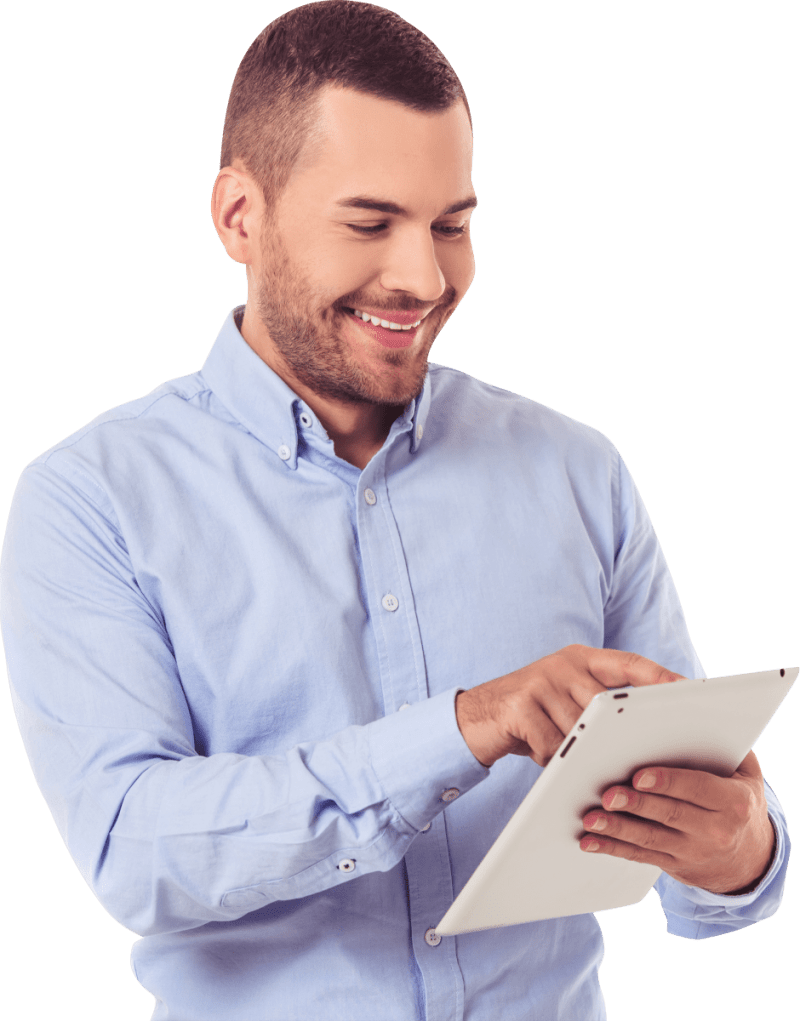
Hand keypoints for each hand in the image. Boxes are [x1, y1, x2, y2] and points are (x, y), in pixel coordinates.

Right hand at [455, 644, 683, 767]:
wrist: (477, 716)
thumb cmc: (535, 715)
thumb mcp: (568, 700)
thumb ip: (599, 705)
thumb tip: (648, 735)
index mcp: (582, 658)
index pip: (630, 663)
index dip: (660, 676)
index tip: (690, 692)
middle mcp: (563, 663)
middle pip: (607, 701)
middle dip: (624, 730)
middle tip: (642, 752)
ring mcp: (540, 680)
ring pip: (580, 727)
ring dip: (581, 753)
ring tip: (579, 766)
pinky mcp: (519, 704)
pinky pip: (551, 743)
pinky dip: (552, 758)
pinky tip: (544, 759)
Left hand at [579, 750, 774, 893]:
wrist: (749, 859)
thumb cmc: (738, 800)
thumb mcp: (746, 773)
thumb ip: (727, 745)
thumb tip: (694, 707)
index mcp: (734, 802)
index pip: (699, 789)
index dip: (668, 782)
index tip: (640, 775)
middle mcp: (716, 830)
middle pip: (670, 814)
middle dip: (636, 804)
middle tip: (608, 794)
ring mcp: (693, 851)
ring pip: (650, 838)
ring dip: (618, 828)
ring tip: (592, 818)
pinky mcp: (673, 864)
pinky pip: (640, 855)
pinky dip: (612, 848)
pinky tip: (590, 841)